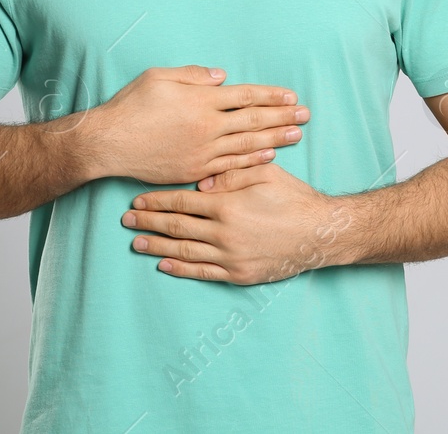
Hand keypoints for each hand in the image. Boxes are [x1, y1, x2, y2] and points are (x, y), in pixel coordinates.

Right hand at [90, 66, 309, 183]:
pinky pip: (231, 165)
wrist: (109, 143)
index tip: (290, 96)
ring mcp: (203, 151)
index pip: (246, 96)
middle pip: (254, 119)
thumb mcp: (159, 76)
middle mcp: (207, 126)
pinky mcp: (196, 170)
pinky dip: (252, 160)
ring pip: (248, 144)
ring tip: (297, 135)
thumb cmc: (131, 106)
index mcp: (201, 100)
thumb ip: (193, 75)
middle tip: (306, 115)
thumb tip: (223, 77)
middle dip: (283, 117)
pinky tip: (268, 155)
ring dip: (276, 138)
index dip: (271, 95)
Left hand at [122, 162, 350, 283]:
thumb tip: (202, 179)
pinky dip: (180, 269)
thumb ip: (231, 172)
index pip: (182, 201)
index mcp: (227, 204)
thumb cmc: (294, 198)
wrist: (320, 234)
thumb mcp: (265, 173)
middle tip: (127, 220)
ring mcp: (230, 256)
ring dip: (157, 247)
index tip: (138, 200)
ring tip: (136, 243)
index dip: (157, 201)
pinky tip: (164, 265)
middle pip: (176, 226)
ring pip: (184, 251)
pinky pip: (202, 272)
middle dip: (149, 222)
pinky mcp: (238, 274)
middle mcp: (224, 232)